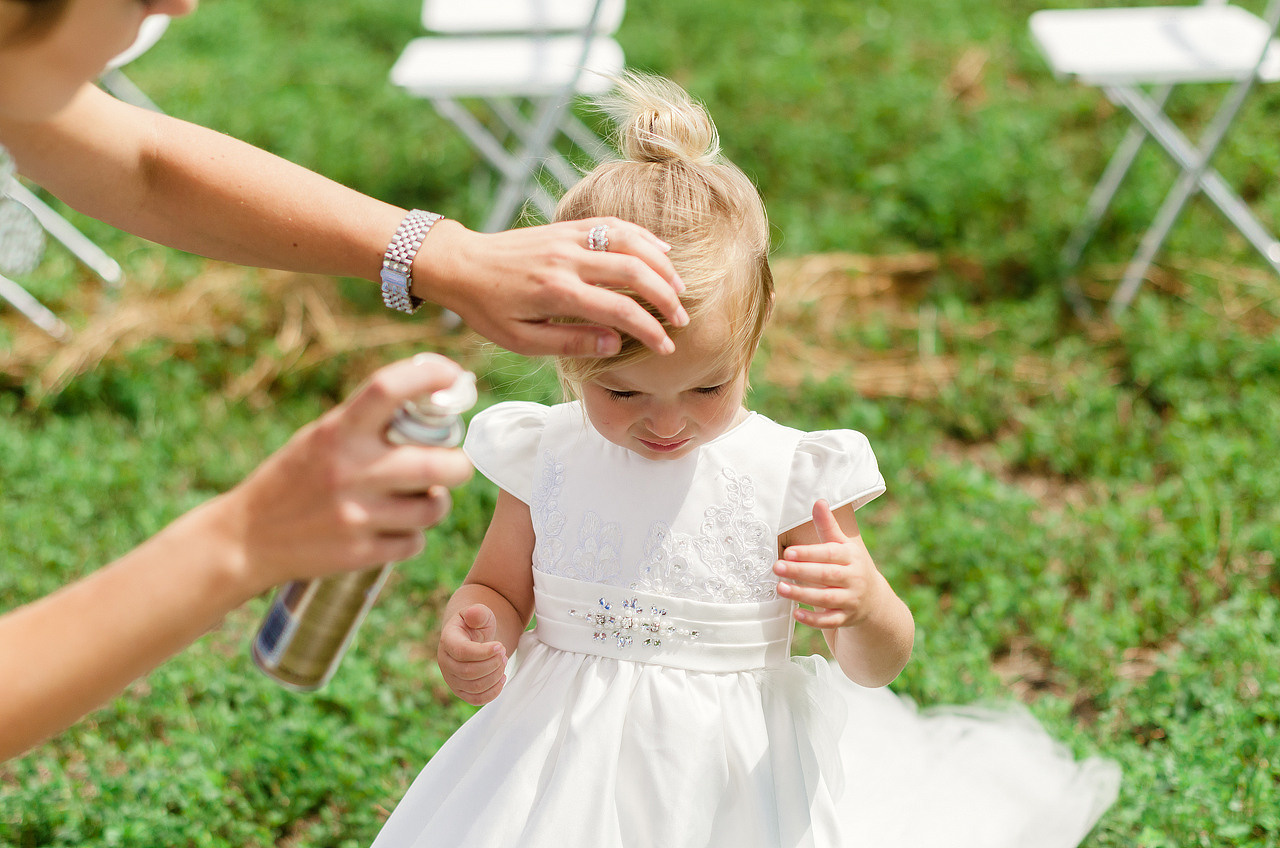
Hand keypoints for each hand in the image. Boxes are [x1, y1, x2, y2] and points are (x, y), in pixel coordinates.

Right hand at [218, 353, 474, 590]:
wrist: (247, 539)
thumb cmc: (295, 479)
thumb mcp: (321, 437)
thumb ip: (369, 423)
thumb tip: (435, 403)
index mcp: (338, 431)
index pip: (388, 388)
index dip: (430, 375)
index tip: (452, 375)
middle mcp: (348, 470)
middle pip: (437, 463)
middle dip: (458, 464)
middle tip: (453, 464)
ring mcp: (354, 515)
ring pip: (433, 507)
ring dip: (437, 502)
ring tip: (421, 498)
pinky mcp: (358, 554)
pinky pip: (414, 542)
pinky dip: (412, 536)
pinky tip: (393, 528)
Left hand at [418, 218, 688, 357]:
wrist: (460, 264)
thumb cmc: (488, 309)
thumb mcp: (522, 340)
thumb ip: (570, 341)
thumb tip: (614, 344)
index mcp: (556, 293)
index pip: (618, 310)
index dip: (648, 330)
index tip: (665, 346)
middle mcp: (567, 260)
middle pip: (633, 271)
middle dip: (664, 296)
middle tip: (681, 318)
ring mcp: (568, 238)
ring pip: (629, 242)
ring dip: (660, 264)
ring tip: (678, 287)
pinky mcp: (566, 227)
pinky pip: (613, 225)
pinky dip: (641, 236)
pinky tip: (659, 250)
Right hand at [438, 604, 508, 704]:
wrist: (471, 637)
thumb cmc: (476, 625)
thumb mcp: (480, 613)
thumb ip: (478, 612)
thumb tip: (474, 613)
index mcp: (448, 640)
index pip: (462, 652)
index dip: (483, 652)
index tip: (500, 646)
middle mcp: (445, 662)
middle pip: (469, 672)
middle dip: (492, 664)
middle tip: (503, 653)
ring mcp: (451, 679)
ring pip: (475, 686)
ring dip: (495, 676)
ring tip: (503, 662)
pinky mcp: (461, 691)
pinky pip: (476, 699)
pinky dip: (493, 692)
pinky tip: (501, 678)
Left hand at [774, 500, 881, 628]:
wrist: (874, 599)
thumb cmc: (851, 565)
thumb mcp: (843, 545)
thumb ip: (828, 526)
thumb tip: (818, 501)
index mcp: (851, 557)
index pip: (829, 554)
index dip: (809, 553)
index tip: (788, 551)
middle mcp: (853, 578)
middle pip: (826, 575)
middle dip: (800, 572)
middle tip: (777, 567)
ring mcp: (850, 600)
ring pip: (826, 599)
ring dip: (802, 595)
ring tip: (780, 588)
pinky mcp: (845, 618)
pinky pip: (830, 621)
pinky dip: (813, 620)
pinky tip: (796, 614)